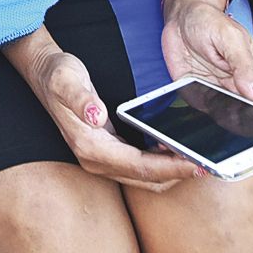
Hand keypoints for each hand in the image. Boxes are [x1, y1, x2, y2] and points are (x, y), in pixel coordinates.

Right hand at [16, 39, 205, 192]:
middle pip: (145, 179)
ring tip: (198, 162)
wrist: (43, 72)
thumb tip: (95, 115)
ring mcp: (100, 158)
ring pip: (143, 178)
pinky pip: (138, 168)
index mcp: (89, 146)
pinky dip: (160, 165)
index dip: (169, 168)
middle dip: (177, 175)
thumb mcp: (66, 79)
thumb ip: (81, 98)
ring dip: (170, 172)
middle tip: (208, 166)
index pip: (138, 166)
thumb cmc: (57, 74)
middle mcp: (95, 159)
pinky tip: (176, 153)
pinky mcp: (106, 152)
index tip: (196, 164)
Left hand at [161, 0, 252, 112]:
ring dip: (219, 117)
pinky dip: (199, 108)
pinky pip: (200, 109)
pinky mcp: (198, 92)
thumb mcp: (230, 38)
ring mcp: (218, 91)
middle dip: (241, 121)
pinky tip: (197, 98)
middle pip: (246, 116)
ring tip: (213, 101)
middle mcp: (237, 86)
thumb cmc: (209, 21)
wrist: (181, 16)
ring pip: (224, 117)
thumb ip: (245, 66)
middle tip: (231, 112)